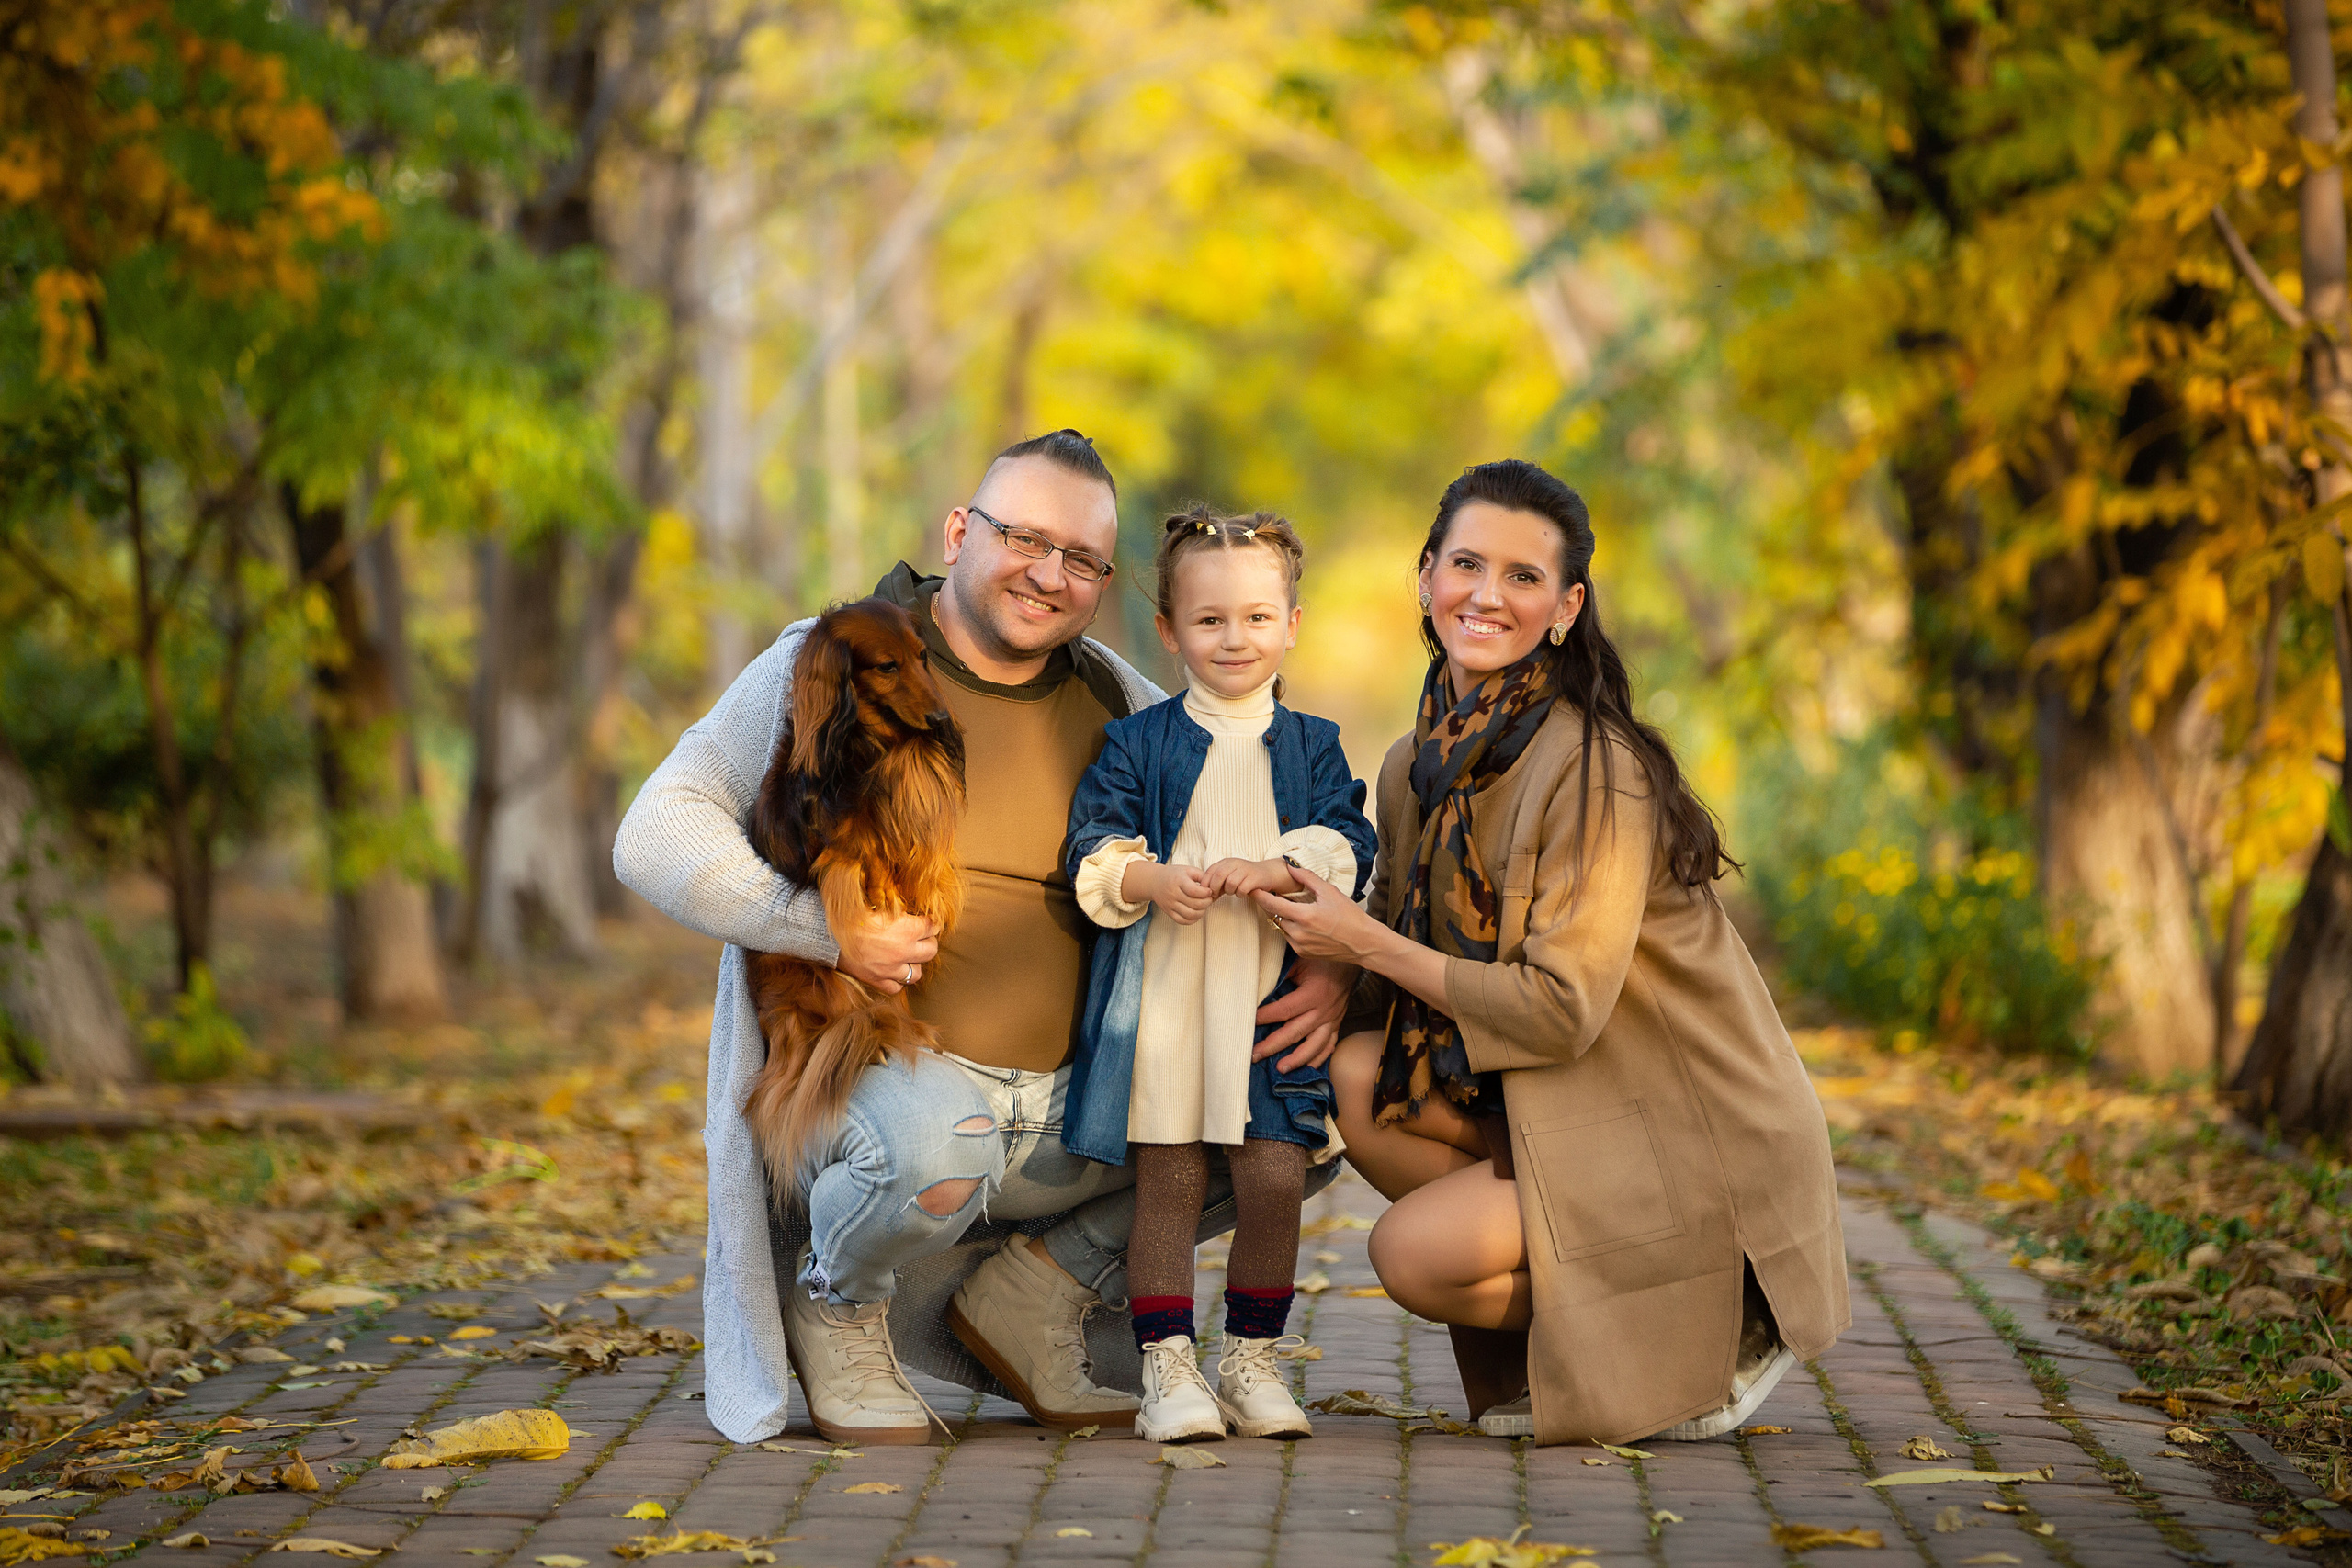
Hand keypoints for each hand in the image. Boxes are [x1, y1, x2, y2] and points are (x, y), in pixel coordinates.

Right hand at [835, 907, 940, 992]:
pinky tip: (893, 970)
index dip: (932, 922)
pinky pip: (896, 987)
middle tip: (921, 937)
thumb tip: (909, 908)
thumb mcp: (879, 903)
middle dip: (928, 942)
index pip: (933, 926)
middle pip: (931, 950)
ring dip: (915, 963)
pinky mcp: (877, 980)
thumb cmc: (851, 915)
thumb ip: (899, 907)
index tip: (928, 921)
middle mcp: (903, 951)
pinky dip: (897, 980)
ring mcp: (890, 969)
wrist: (827, 933)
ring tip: (908, 956)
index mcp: (907, 929)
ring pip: (916, 973)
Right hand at [1126, 860, 1215, 924]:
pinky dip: (1192, 920)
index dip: (1206, 893)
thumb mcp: (1188, 870)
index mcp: (1178, 880)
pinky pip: (1182, 921)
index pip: (1194, 891)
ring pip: (1190, 915)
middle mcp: (1173, 893)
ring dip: (1201, 912)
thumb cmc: (1175, 875)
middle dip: (1207, 903)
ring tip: (1204, 906)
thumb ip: (1201, 876)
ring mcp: (1170, 904)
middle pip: (1194, 904)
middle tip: (1209, 899)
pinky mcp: (1168, 912)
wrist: (1154, 881)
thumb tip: (1212, 886)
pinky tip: (1196, 913)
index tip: (1209, 891)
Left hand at [1206, 856, 1296, 898]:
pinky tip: (1242, 893)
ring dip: (1229, 891)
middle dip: (1215, 888)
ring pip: (1230, 883)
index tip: (1207, 892)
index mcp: (1226, 862)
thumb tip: (1204, 893)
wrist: (1266, 873)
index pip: (1210, 871)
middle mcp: (1235, 863)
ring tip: (1233, 891)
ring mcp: (1245, 869)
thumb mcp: (1229, 875)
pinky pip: (1242, 889)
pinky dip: (1240, 894)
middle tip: (1217, 895)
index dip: (1206, 883)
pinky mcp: (1254, 878)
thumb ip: (1217, 881)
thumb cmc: (1244, 877)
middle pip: (1218, 876)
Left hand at [1249, 865, 1385, 963]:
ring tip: (1284, 905)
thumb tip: (1290, 865)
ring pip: (1280, 927)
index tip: (1252, 888)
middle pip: (1273, 915)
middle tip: (1265, 892)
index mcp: (1304, 916)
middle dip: (1268, 904)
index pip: (1272, 904)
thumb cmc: (1350, 916)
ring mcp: (1299, 945)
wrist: (1363, 943)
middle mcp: (1299, 933)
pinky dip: (1289, 928)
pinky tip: (1298, 920)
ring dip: (1279, 916)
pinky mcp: (1303, 953)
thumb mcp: (1330, 892)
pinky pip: (1288, 938)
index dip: (1259, 895)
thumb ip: (1307, 877)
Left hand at [1255, 957, 1354, 1070]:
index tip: (1248, 1021)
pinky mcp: (1338, 1024)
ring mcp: (1333, 1019)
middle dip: (1273, 1045)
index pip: (1284, 1010)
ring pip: (1314, 1046)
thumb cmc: (1323, 959)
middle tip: (1254, 1055)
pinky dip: (1318, 1059)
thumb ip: (1282, 975)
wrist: (1351, 962)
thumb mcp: (1300, 960)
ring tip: (1279, 1069)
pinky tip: (1306, 1068)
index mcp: (1314, 993)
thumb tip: (1259, 988)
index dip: (1265, 1017)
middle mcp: (1324, 1010)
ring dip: (1296, 1060)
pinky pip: (1329, 1046)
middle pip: (1295, 1033)